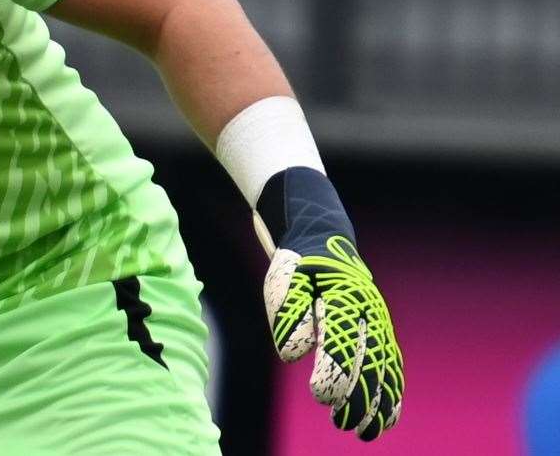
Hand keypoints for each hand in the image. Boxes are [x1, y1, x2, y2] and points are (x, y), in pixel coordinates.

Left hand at [258, 169, 404, 440]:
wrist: (324, 244)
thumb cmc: (297, 268)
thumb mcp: (284, 281)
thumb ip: (288, 313)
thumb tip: (293, 354)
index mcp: (342, 298)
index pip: (341, 341)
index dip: (334, 370)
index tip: (320, 394)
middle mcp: (367, 312)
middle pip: (369, 361)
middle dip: (358, 396)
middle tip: (343, 424)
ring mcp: (379, 323)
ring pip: (384, 368)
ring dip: (378, 402)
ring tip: (365, 432)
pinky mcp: (381, 332)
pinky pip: (391, 365)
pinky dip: (391, 393)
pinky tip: (386, 418)